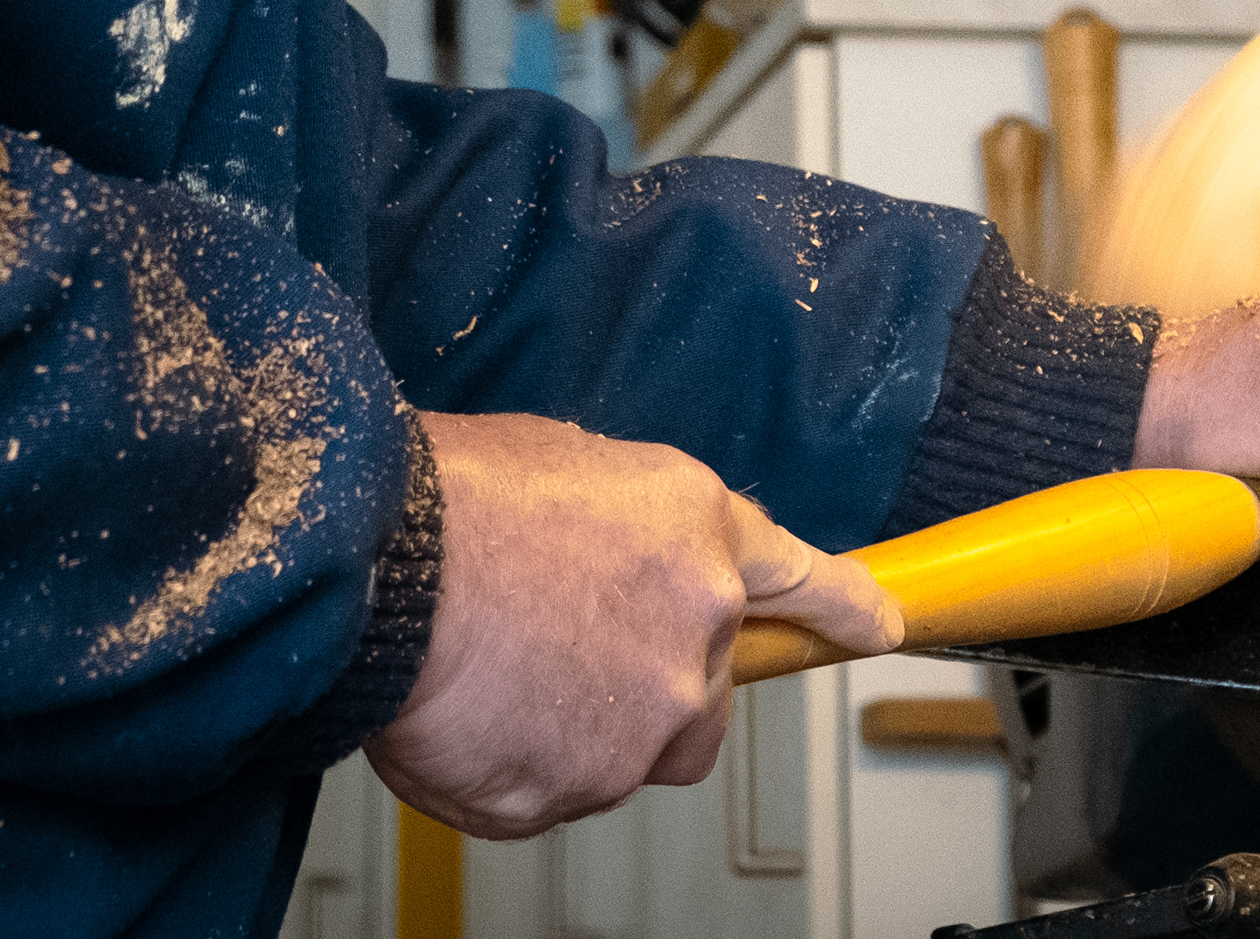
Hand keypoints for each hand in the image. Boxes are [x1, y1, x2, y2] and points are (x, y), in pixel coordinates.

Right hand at [362, 411, 901, 837]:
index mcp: (698, 532)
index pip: (804, 580)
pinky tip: (471, 713)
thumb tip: (624, 563)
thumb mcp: (572, 465)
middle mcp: (695, 628)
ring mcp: (641, 720)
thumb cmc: (453, 498)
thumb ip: (633, 532)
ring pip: (626, 751)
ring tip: (497, 671)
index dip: (845, 608)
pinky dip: (516, 769)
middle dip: (648, 686)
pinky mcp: (576, 789)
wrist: (380, 563)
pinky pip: (553, 795)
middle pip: (701, 695)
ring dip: (575, 727)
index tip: (879, 624)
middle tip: (563, 650)